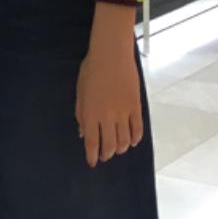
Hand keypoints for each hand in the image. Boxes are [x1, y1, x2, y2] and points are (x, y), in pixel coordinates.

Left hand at [76, 45, 143, 166]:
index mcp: (91, 113)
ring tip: (118, 150)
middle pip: (110, 144)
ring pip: (125, 140)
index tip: (92, 163)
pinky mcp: (136, 106)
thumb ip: (81, 114)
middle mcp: (108, 116)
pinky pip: (138, 128)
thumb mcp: (80, 93)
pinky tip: (133, 142)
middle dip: (107, 154)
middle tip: (104, 156)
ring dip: (121, 148)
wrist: (111, 55)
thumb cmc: (91, 71)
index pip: (92, 142)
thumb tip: (83, 133)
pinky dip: (136, 138)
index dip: (92, 155)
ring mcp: (124, 112)